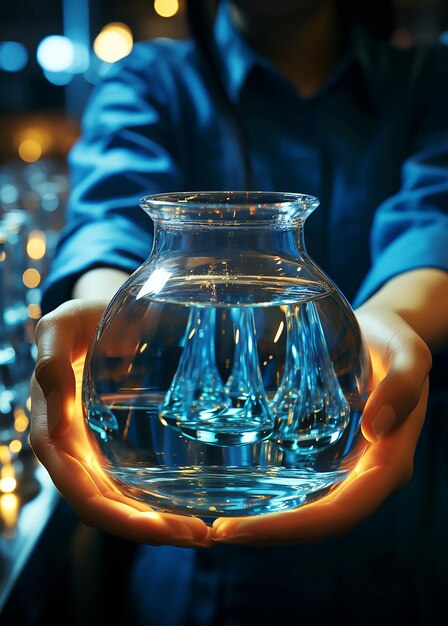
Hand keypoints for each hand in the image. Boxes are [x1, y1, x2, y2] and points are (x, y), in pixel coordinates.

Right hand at [30, 300, 210, 547]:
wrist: (99, 312)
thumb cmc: (79, 317)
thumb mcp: (61, 327)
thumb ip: (50, 359)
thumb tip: (55, 417)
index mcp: (53, 431)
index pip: (78, 489)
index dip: (115, 515)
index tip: (159, 528)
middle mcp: (71, 448)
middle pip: (102, 506)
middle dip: (145, 529)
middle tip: (197, 536)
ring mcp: (93, 447)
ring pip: (118, 500)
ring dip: (155, 523)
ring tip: (201, 532)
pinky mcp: (113, 440)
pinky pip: (130, 480)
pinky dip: (155, 499)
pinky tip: (187, 505)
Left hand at [211, 308, 430, 545]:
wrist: (384, 331)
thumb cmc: (395, 339)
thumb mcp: (407, 352)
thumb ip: (403, 384)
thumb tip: (374, 427)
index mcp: (390, 460)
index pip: (343, 511)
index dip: (295, 527)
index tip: (243, 528)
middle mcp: (369, 472)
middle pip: (323, 521)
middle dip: (272, 533)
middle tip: (218, 533)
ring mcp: (351, 465)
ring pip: (312, 509)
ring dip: (270, 524)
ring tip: (221, 526)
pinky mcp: (334, 452)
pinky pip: (307, 485)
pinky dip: (275, 497)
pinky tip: (241, 493)